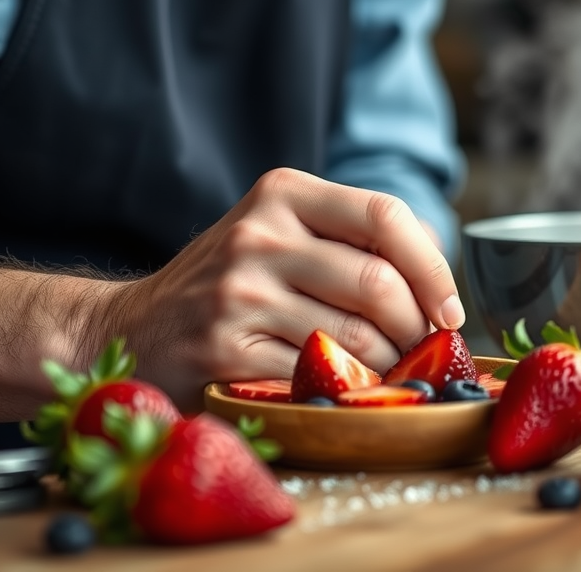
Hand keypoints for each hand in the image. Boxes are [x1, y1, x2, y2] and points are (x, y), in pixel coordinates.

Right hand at [105, 168, 463, 410]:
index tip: (451, 307)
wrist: (130, 326)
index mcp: (282, 192)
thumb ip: (349, 235)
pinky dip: (350, 388)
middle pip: (378, 282)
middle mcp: (260, 235)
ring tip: (392, 369)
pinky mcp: (227, 350)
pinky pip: (319, 375)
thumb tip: (436, 265)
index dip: (433, 265)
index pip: (385, 215)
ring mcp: (240, 293)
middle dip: (417, 325)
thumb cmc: (229, 279)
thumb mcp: (280, 230)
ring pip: (356, 335)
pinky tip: (351, 388)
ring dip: (391, 363)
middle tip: (423, 347)